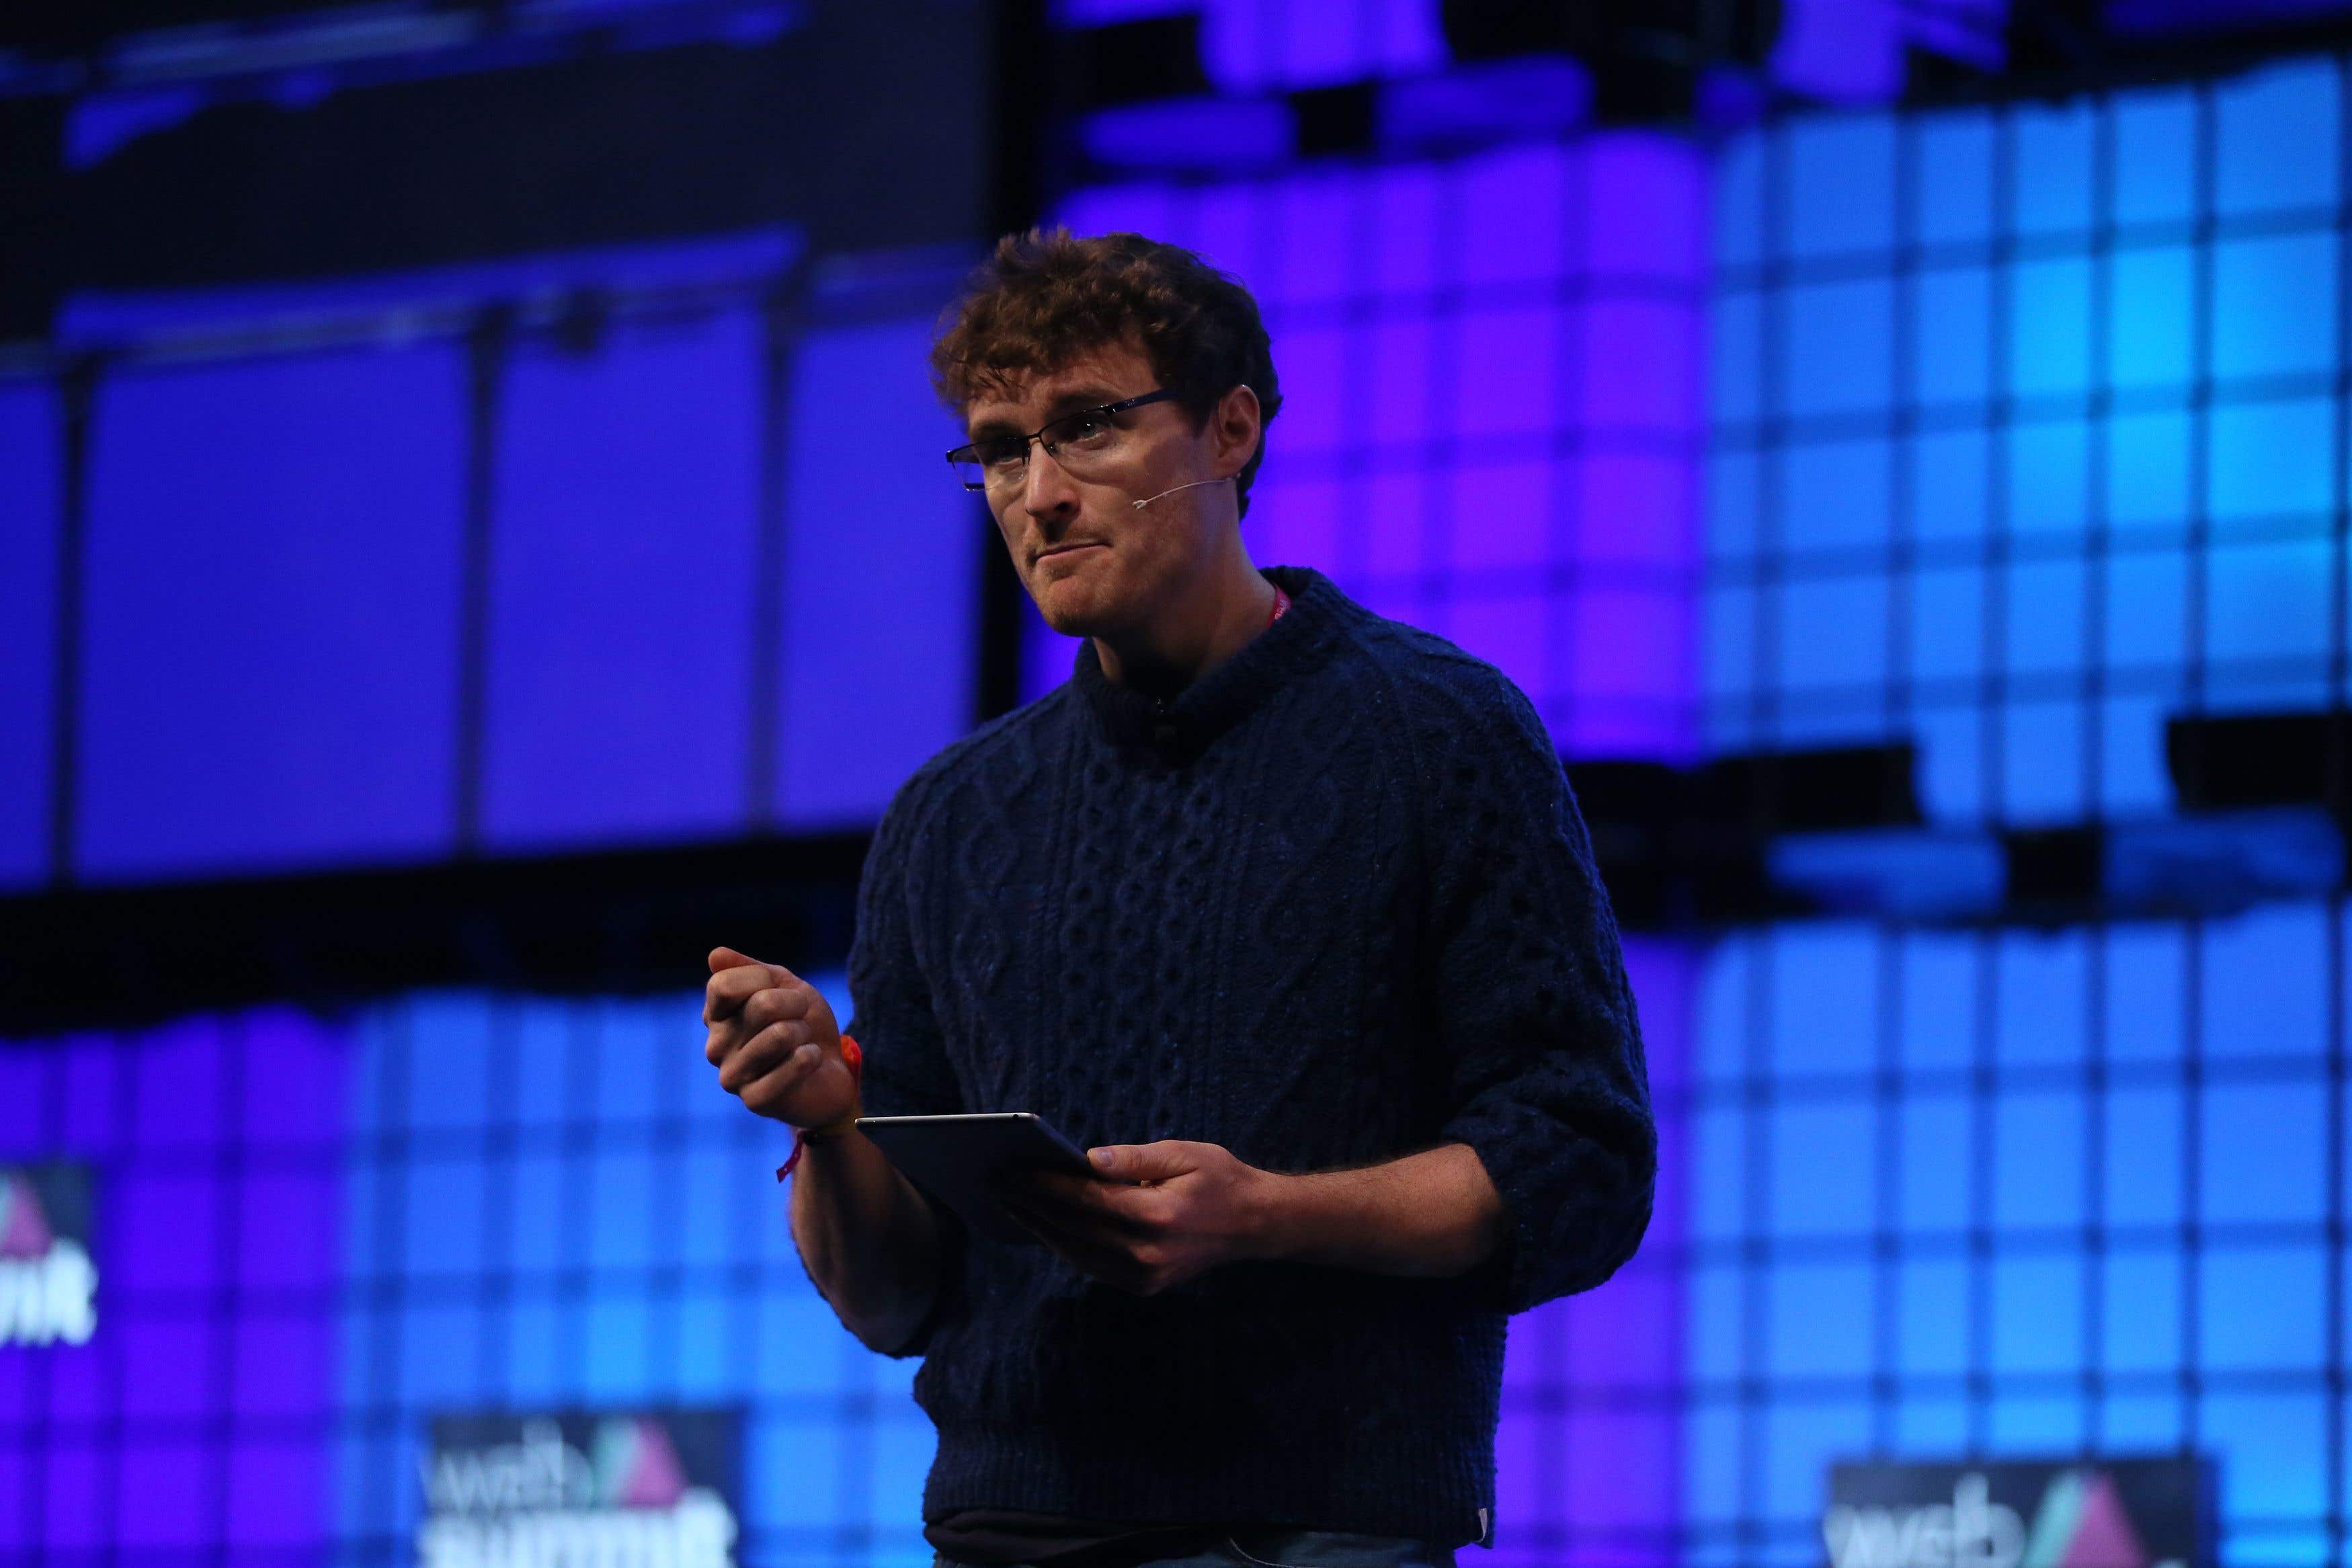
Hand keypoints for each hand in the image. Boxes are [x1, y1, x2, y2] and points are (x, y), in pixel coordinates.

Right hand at [702, 946, 858, 1128]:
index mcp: (716, 1016)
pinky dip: (811, 1057)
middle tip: (800, 1019)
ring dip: (804, 1032)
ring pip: (780, 1034)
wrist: (831, 1069)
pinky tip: (809, 1062)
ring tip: (802, 1042)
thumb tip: (715, 955)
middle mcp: (716, 1047)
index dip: (762, 979)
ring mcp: (732, 1077)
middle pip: (762, 1005)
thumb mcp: (784, 985)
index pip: (723, 984)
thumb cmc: (803, 1023)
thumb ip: (752, 970)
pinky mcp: (755, 1100)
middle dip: (796, 1004)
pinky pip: (792, 1066)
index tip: (778, 988)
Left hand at [989, 1140, 1273, 1295]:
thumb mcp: (1185, 1153)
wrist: (1255, 1226)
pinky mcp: (1142, 1286)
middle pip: (1073, 1229)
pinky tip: (1041, 1224)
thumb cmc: (1219, 1179)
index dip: (1046, 1185)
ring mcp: (1144, 1276)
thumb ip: (1135, 1158)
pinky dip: (1062, 1245)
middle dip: (1030, 1204)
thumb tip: (1087, 1159)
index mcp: (1158, 1215)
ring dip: (1038, 1227)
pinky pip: (1091, 1265)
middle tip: (994, 1182)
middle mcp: (1147, 1254)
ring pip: (1076, 1252)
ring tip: (1008, 1202)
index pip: (1087, 1200)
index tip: (1013, 1168)